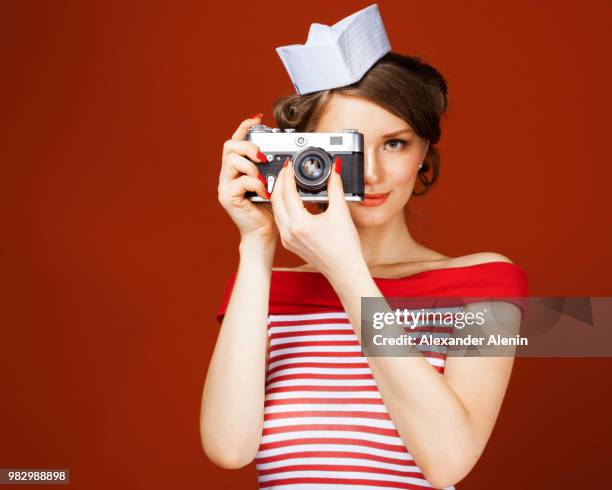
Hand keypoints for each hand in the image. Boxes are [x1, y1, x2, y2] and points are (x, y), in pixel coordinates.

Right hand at [217, 114, 277, 247]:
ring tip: (263, 179)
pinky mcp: (227, 197)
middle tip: (263, 157)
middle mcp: (227, 175)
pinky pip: (240, 180)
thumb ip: (272, 168)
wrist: (264, 233)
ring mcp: (224, 186)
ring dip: (252, 166)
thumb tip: (285, 154)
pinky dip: (256, 184)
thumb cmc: (270, 209)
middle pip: (229, 146)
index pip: (235, 141)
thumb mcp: (273, 182)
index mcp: (237, 169)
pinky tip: (264, 193)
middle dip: (249, 147)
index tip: (257, 118)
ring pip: (232, 160)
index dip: (244, 127)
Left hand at [270, 157, 363, 277]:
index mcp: (299, 224)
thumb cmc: (344, 247)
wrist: (344, 270)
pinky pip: (280, 221)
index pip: (287, 192)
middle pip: (276, 200)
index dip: (288, 175)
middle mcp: (289, 232)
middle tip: (286, 170)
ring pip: (276, 211)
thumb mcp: (340, 212)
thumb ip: (335, 187)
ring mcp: (287, 240)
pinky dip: (282, 207)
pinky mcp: (290, 244)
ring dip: (279, 195)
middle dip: (280, 182)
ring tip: (286, 182)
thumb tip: (334, 171)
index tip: (291, 165)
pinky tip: (290, 201)